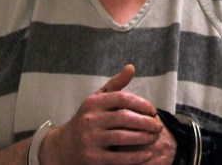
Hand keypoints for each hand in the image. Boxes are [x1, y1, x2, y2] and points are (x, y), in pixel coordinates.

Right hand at [43, 64, 176, 164]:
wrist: (63, 147)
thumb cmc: (87, 119)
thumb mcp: (97, 100)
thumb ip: (115, 85)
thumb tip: (131, 67)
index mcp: (93, 103)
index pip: (122, 98)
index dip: (141, 104)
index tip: (153, 111)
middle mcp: (90, 120)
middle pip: (124, 118)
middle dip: (146, 123)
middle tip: (159, 127)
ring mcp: (89, 139)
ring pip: (123, 137)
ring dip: (143, 138)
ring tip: (154, 138)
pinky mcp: (92, 158)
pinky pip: (118, 158)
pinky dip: (135, 157)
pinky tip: (147, 154)